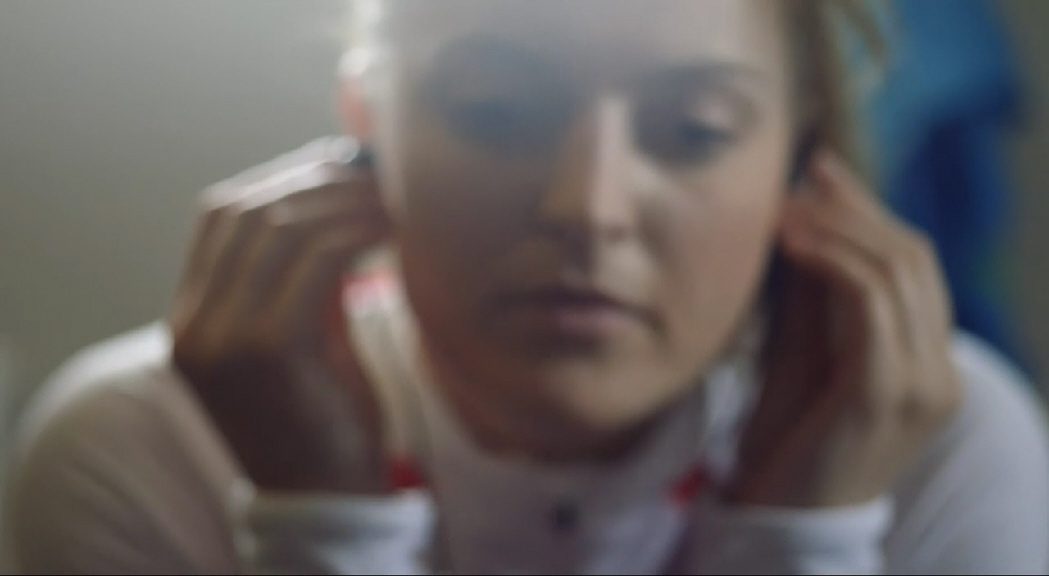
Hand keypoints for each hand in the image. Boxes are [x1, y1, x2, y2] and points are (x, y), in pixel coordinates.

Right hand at [169, 138, 392, 493]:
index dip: (281, 176)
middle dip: (315, 178)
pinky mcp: (269, 351)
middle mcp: (193, 325)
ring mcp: (223, 338)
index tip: (339, 164)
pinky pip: (316, 260)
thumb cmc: (324, 419)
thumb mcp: (304, 336)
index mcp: (191, 319)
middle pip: (246, 210)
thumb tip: (336, 196)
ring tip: (391, 196)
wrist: (325, 500)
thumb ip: (304, 275)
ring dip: (343, 200)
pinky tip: (393, 229)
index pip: (220, 215)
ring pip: (279, 227)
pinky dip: (358, 231)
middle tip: (374, 170)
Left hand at [727, 150, 963, 508]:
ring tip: (786, 212)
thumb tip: (807, 217)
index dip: (870, 212)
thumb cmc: (788, 438)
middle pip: (913, 258)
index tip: (821, 174)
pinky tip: (794, 247)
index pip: (914, 266)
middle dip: (856, 210)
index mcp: (928, 364)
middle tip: (802, 181)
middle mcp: (939, 372)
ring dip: (839, 229)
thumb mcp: (806, 351)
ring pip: (898, 271)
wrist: (783, 517)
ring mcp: (921, 384)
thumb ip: (816, 294)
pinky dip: (834, 263)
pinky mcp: (885, 392)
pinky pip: (871, 303)